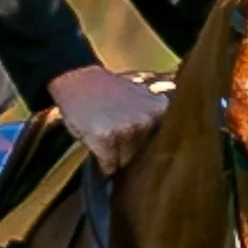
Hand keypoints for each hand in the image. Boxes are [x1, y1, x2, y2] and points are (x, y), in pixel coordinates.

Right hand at [49, 64, 170, 175]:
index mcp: (158, 109)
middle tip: (118, 133)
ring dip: (117, 156)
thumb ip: (156, 116)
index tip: (144, 144)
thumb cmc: (110, 92)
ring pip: (126, 161)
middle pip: (144, 155)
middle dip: (133, 150)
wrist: (79, 81)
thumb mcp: (142, 96)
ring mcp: (126, 129)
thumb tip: (169, 143)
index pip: (164, 145)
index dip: (152, 147)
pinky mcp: (106, 138)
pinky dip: (104, 163)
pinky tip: (99, 145)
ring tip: (107, 135)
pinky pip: (109, 166)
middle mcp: (146, 120)